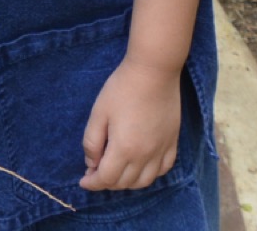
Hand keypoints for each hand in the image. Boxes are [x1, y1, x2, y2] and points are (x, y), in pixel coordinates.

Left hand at [80, 58, 181, 190]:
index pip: (107, 178)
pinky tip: (141, 166)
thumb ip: (92, 142)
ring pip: (145, 181)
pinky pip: (164, 169)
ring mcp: (161, 150)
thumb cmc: (122, 89)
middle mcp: (145, 155)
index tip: (83, 180)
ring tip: (117, 172)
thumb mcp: (99, 113)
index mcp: (124, 149)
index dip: (93, 183)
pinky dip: (150, 174)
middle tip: (96, 172)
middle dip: (107, 182)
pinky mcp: (173, 142)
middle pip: (125, 183)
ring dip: (128, 182)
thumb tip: (91, 164)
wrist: (153, 72)